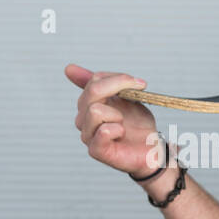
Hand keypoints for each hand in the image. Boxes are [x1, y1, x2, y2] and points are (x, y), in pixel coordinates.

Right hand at [65, 63, 164, 177]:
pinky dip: (118, 130)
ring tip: (123, 123)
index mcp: (88, 103)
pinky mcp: (95, 150)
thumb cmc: (137, 124)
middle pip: (92, 92)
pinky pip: (103, 131)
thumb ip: (105, 82)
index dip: (119, 79)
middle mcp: (83, 118)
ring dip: (117, 114)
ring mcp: (87, 135)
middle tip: (138, 94)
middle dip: (119, 89)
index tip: (139, 84)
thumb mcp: (123, 97)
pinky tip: (122, 134)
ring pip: (94, 110)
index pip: (94, 80)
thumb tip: (68, 68)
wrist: (150, 148)